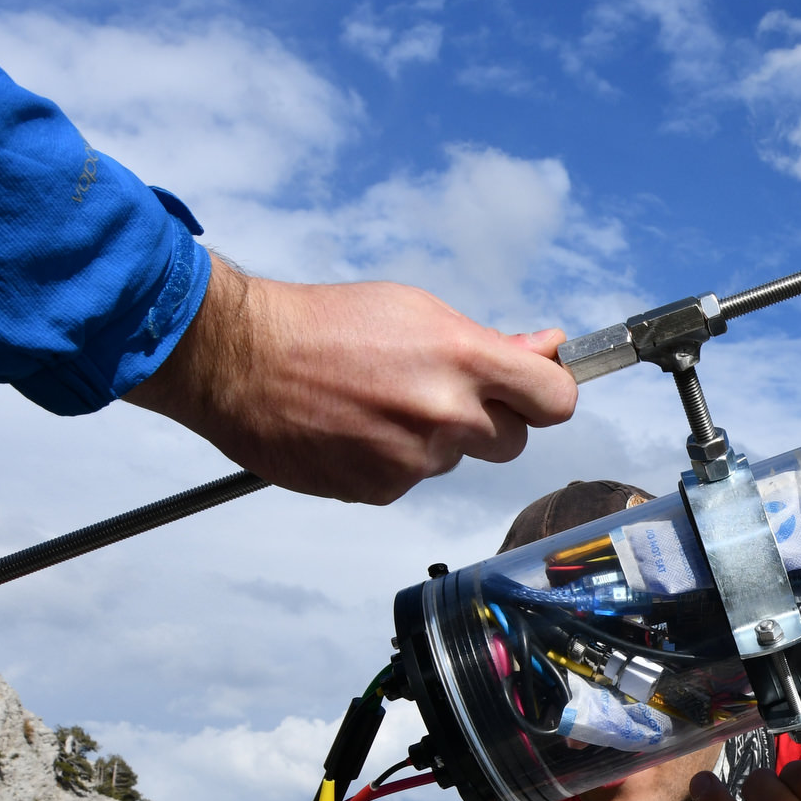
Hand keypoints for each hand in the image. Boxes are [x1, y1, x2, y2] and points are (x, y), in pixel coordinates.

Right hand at [131, 258, 579, 504]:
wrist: (244, 362)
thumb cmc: (322, 325)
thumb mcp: (416, 310)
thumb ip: (488, 342)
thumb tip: (546, 348)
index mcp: (464, 360)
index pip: (557, 399)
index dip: (551, 393)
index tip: (540, 390)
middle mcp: (447, 415)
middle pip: (513, 440)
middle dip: (489, 419)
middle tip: (441, 391)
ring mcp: (415, 460)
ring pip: (455, 458)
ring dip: (433, 437)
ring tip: (379, 402)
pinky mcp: (382, 490)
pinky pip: (412, 478)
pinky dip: (393, 458)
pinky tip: (356, 428)